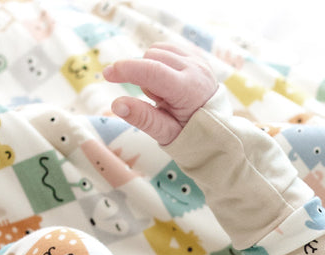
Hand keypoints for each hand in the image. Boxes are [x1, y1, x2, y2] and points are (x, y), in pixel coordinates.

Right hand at [104, 43, 218, 145]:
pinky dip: (161, 63)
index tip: (107, 74)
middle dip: (145, 77)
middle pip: (152, 57)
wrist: (217, 130)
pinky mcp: (196, 56)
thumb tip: (117, 105)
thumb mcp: (166, 134)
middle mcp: (196, 69)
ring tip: (166, 93)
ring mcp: (198, 60)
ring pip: (157, 50)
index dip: (127, 70)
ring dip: (152, 69)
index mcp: (189, 90)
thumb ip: (143, 118)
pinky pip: (166, 49)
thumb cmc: (191, 135)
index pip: (153, 71)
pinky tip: (170, 82)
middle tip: (159, 101)